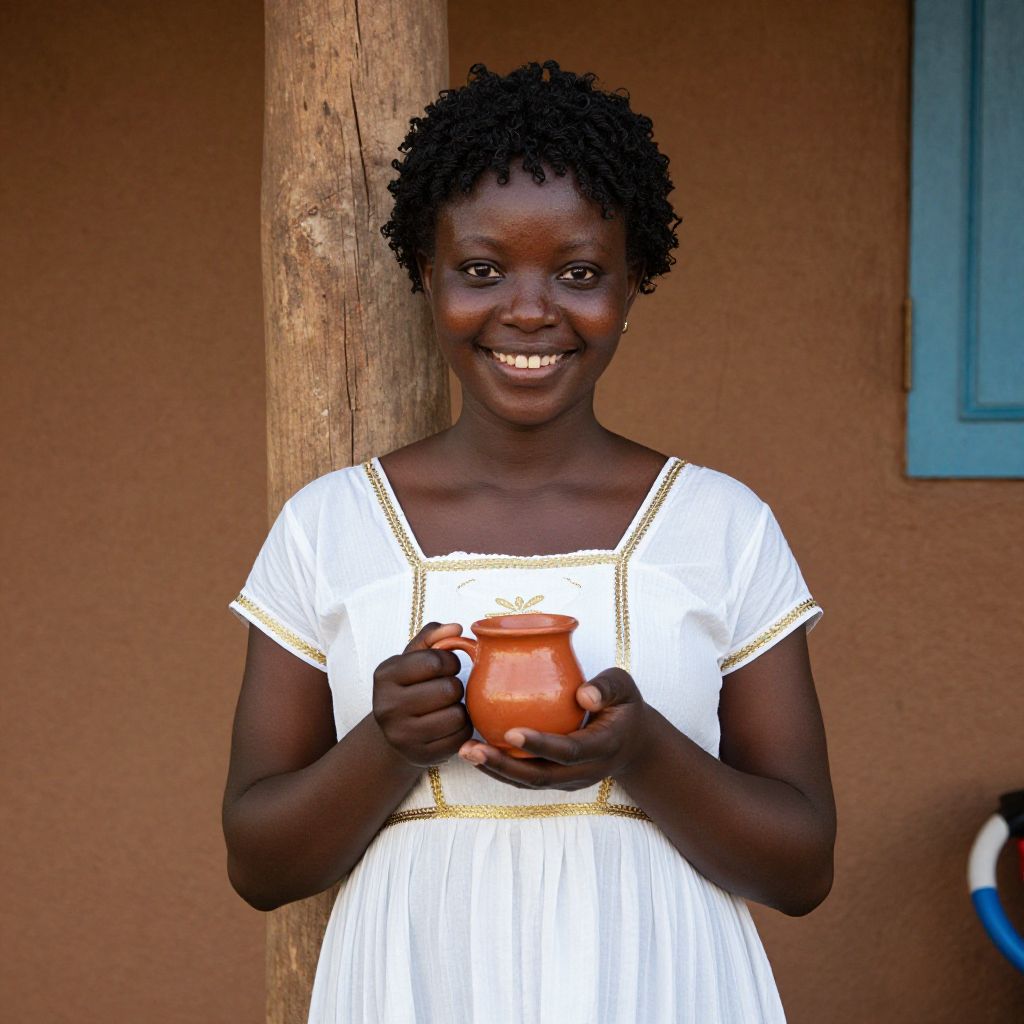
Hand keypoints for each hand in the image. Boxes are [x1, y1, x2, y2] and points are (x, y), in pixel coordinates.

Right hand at [372, 622, 473, 766]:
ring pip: (456, 715)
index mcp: (384, 676)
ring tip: (448, 706)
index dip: (450, 661)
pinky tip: (450, 724)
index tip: (447, 666)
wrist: (394, 731)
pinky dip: (462, 728)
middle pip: (448, 690)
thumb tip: (456, 627)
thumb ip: (432, 637)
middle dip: (455, 686)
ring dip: (460, 708)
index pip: (434, 661)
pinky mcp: (420, 756)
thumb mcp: (413, 658)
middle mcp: (387, 707)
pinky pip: (460, 737)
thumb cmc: (409, 687)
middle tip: (448, 689)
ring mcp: (402, 735)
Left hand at [457, 667, 650, 790]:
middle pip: (540, 776)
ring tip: (465, 751)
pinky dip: (500, 769)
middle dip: (503, 765)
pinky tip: (476, 752)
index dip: (541, 744)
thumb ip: (606, 687)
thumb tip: (583, 695)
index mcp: (603, 747)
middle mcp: (584, 771)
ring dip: (495, 770)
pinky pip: (526, 778)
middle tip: (471, 748)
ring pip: (529, 783)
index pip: (569, 750)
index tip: (511, 732)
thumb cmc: (623, 706)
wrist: (633, 743)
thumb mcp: (624, 687)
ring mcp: (569, 780)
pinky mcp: (557, 780)